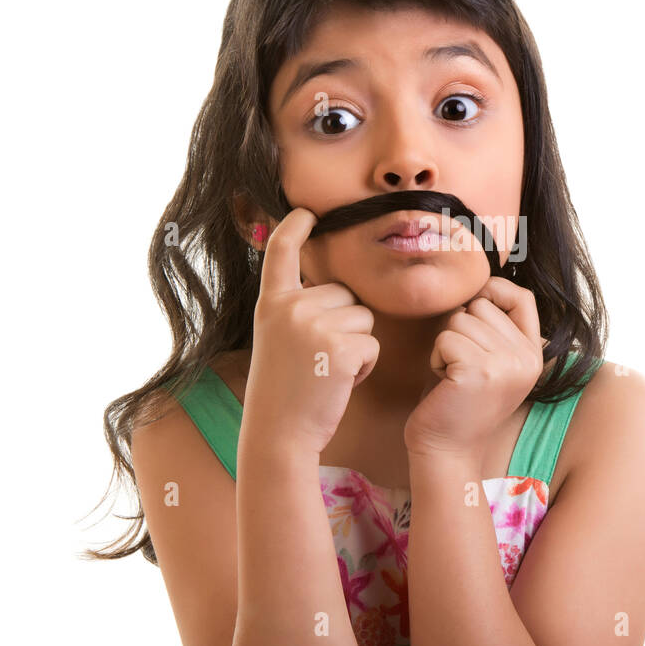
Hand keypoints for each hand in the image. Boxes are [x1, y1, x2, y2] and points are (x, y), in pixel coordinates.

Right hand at [244, 207, 378, 457]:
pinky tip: (337, 383)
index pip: (281, 253)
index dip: (294, 227)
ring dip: (356, 346)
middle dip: (344, 324)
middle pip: (345, 294)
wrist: (279, 434)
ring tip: (325, 372)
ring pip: (364, 318)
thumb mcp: (279, 340)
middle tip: (317, 360)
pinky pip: (372, 344)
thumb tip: (340, 292)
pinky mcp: (340, 347)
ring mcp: (314, 325)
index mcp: (272, 304)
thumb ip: (299, 311)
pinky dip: (364, 367)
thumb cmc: (284, 393)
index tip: (306, 211)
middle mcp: (290, 307)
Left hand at [404, 276, 544, 457]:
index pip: (522, 297)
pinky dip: (436, 358)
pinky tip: (444, 383)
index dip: (494, 291)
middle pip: (481, 306)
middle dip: (460, 329)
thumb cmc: (458, 401)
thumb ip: (494, 327)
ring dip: (445, 345)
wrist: (447, 451)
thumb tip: (481, 282)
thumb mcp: (489, 360)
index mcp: (534, 354)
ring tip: (452, 377)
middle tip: (460, 366)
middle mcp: (527, 358)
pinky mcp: (479, 371)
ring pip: (460, 320)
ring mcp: (506, 365)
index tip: (474, 307)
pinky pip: (445, 338)